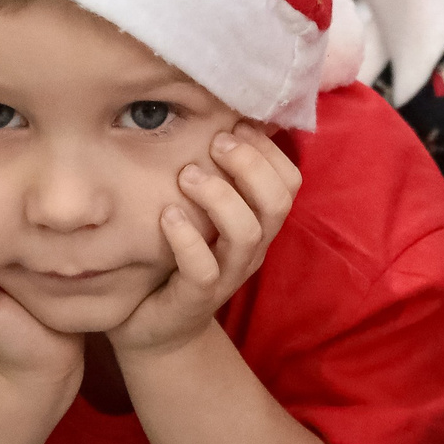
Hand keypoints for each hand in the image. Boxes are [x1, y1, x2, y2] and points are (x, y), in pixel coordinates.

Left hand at [106, 123, 300, 357]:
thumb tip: (216, 115)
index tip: (233, 126)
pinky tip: (167, 215)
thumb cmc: (176, 256)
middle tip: (213, 143)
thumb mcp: (201, 211)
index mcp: (259, 223)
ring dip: (219, 195)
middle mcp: (252, 248)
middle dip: (249, 163)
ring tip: (187, 176)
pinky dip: (187, 237)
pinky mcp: (197, 298)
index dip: (266, 149)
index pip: (289, 180)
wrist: (154, 327)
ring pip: (247, 232)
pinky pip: (203, 268)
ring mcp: (228, 275)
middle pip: (278, 200)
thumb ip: (214, 174)